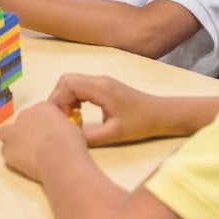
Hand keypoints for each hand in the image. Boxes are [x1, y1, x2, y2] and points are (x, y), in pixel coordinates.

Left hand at [0, 99, 86, 180]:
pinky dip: (13, 156)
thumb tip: (60, 133)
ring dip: (14, 141)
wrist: (60, 156)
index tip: (47, 134)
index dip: (41, 124)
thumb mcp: (72, 127)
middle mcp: (25, 115)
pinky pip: (6, 151)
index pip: (38, 112)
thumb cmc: (70, 142)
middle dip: (27, 131)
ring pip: (6, 134)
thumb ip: (61, 126)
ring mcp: (13, 131)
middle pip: (21, 122)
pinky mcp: (7, 149)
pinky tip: (25, 163)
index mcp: (42, 107)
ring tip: (26, 153)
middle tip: (38, 145)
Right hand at [45, 74, 165, 146]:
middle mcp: (100, 80)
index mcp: (101, 89)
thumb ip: (90, 137)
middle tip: (61, 118)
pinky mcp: (105, 85)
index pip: (68, 85)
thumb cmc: (140, 123)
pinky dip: (74, 97)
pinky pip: (81, 85)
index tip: (62, 120)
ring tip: (69, 117)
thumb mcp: (114, 134)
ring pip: (72, 81)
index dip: (58, 101)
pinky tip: (79, 113)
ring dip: (65, 97)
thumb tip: (68, 138)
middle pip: (66, 79)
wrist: (161, 114)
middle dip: (58, 98)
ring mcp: (102, 81)